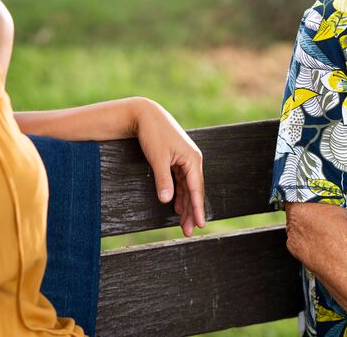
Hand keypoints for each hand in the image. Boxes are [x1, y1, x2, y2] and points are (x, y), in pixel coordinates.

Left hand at [131, 98, 205, 236]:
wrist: (145, 114)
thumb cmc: (153, 133)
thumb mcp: (157, 158)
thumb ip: (163, 180)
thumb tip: (167, 201)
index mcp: (192, 159)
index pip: (197, 189)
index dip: (198, 208)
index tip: (200, 225)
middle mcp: (192, 160)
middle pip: (194, 191)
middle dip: (192, 212)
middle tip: (189, 231)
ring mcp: (185, 159)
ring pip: (188, 187)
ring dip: (186, 205)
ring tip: (184, 224)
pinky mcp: (176, 159)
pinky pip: (181, 181)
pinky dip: (180, 194)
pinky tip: (177, 206)